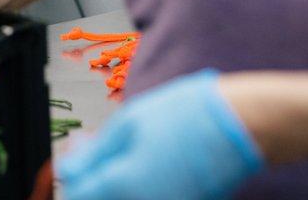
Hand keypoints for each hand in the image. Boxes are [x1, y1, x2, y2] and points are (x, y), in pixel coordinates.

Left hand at [58, 69, 262, 199]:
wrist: (238, 125)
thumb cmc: (185, 116)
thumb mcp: (128, 123)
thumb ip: (95, 152)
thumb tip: (69, 168)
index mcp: (123, 185)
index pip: (79, 195)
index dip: (73, 175)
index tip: (76, 157)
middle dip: (93, 180)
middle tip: (96, 152)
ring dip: (114, 185)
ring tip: (123, 152)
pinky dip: (138, 188)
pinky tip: (144, 161)